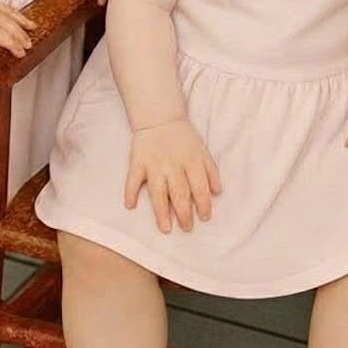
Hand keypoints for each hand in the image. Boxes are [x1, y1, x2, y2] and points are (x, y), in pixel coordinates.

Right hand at [124, 118, 221, 232]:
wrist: (160, 118)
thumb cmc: (184, 139)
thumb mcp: (202, 151)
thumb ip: (211, 171)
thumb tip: (217, 193)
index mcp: (191, 161)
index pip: (199, 187)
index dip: (203, 204)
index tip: (205, 217)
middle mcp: (173, 165)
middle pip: (179, 193)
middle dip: (184, 213)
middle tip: (187, 228)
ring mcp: (154, 165)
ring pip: (157, 191)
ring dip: (161, 211)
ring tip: (166, 228)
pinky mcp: (137, 162)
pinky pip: (132, 179)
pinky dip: (130, 192)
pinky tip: (131, 205)